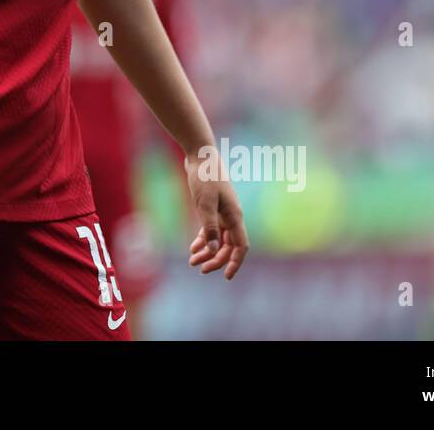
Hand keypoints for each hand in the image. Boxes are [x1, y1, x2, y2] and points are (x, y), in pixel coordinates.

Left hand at [185, 152, 249, 279]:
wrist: (200, 155)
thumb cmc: (204, 177)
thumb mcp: (204, 203)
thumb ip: (209, 226)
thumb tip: (213, 250)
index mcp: (235, 216)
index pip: (241, 246)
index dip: (235, 262)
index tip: (227, 277)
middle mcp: (231, 216)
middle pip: (228, 246)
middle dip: (216, 260)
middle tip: (200, 269)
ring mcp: (222, 212)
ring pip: (218, 239)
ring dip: (208, 251)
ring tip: (192, 261)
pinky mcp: (212, 207)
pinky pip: (211, 229)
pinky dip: (203, 239)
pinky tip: (193, 248)